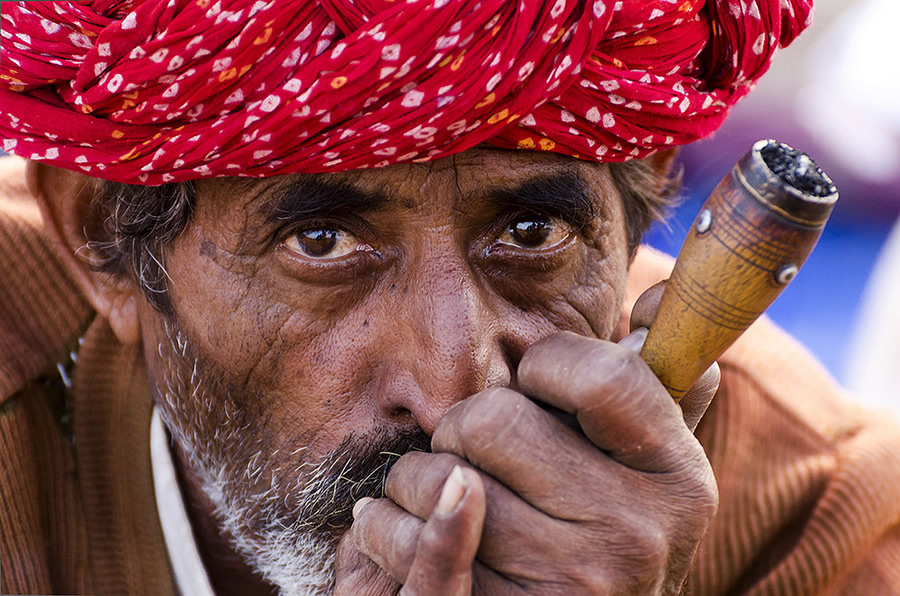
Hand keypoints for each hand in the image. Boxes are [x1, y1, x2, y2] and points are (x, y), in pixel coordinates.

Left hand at [335, 283, 719, 594]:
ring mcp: (574, 582)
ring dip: (418, 479)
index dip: (550, 364)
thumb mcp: (648, 466)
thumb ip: (658, 384)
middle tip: (472, 453)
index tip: (535, 385)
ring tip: (437, 496)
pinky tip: (386, 521)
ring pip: (443, 475)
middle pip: (496, 417)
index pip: (604, 374)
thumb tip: (661, 292)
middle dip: (465, 427)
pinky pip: (414, 538)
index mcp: (678, 478)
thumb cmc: (602, 532)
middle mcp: (637, 533)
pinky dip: (385, 525)